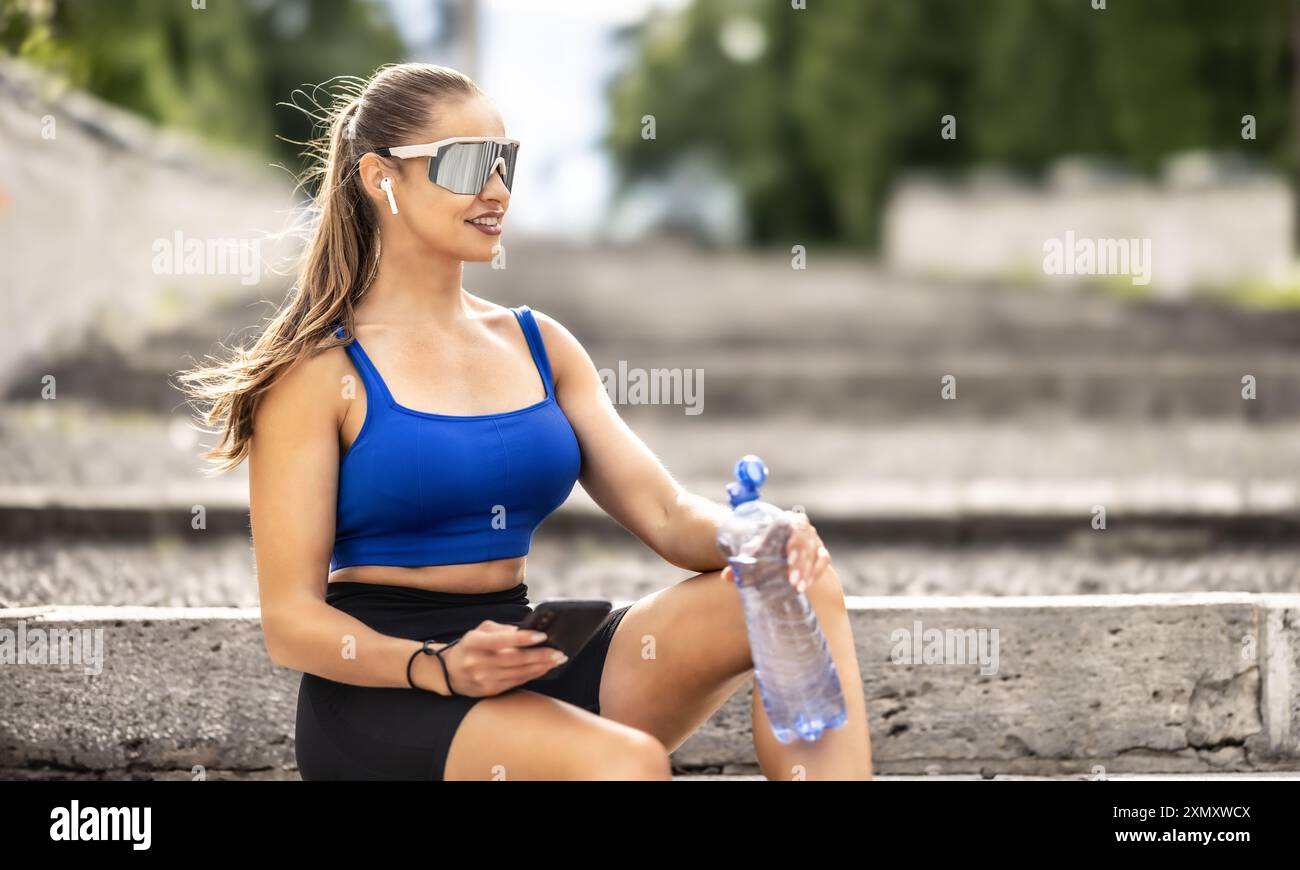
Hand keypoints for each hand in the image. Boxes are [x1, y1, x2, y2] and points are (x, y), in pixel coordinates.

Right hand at [420, 620, 568, 696]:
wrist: (448, 672)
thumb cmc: (470, 646)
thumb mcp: (479, 631)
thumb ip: (500, 629)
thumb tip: (523, 631)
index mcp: (473, 643)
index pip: (500, 641)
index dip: (522, 639)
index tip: (542, 635)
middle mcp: (477, 662)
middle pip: (514, 660)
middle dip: (539, 656)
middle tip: (559, 652)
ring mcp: (483, 679)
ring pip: (518, 673)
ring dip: (540, 667)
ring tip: (557, 660)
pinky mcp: (489, 690)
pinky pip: (516, 682)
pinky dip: (532, 675)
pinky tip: (544, 668)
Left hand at [720, 509, 831, 593]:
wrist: (773, 549)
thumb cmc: (761, 549)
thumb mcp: (752, 553)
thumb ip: (741, 563)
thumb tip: (727, 576)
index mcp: (786, 520)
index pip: (795, 522)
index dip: (794, 539)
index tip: (788, 557)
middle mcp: (801, 528)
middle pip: (806, 540)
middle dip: (800, 561)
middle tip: (791, 579)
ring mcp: (813, 539)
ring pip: (816, 551)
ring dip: (807, 570)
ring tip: (798, 587)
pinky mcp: (820, 552)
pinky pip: (823, 560)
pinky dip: (816, 572)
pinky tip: (806, 584)